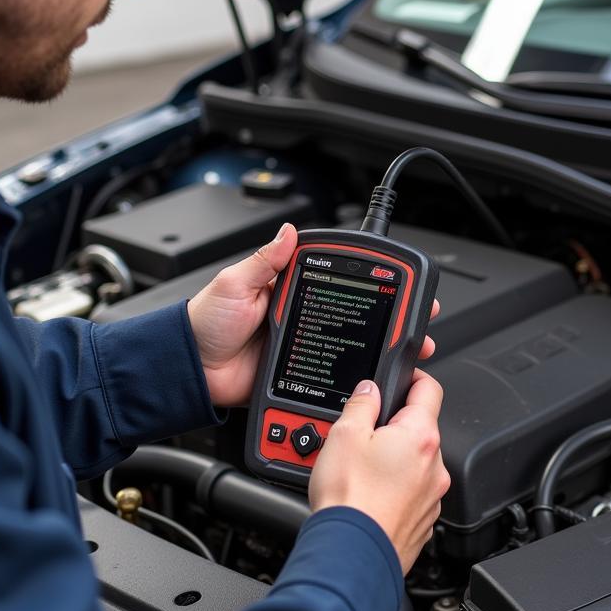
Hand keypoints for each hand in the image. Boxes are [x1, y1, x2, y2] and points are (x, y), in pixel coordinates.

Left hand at [187, 223, 438, 406]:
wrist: (190, 371)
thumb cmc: (205, 323)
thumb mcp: (235, 284)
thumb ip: (264, 261)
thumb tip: (289, 232)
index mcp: (290, 288)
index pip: (339, 280)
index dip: (371, 282)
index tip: (398, 282)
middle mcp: (304, 316)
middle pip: (356, 315)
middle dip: (391, 318)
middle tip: (419, 320)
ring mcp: (305, 346)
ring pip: (352, 347)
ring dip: (383, 350)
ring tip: (411, 349)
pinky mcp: (300, 374)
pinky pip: (333, 376)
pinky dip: (356, 379)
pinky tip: (375, 379)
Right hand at [309, 371, 451, 572]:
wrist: (351, 555)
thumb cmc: (350, 499)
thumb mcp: (344, 434)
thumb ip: (362, 403)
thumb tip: (369, 389)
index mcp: (420, 436)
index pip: (430, 388)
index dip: (413, 377)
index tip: (400, 378)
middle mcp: (435, 466)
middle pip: (419, 430)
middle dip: (394, 427)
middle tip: (363, 434)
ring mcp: (432, 496)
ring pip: (415, 464)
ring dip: (394, 461)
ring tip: (360, 472)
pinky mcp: (423, 521)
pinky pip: (411, 493)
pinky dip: (393, 490)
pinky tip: (368, 496)